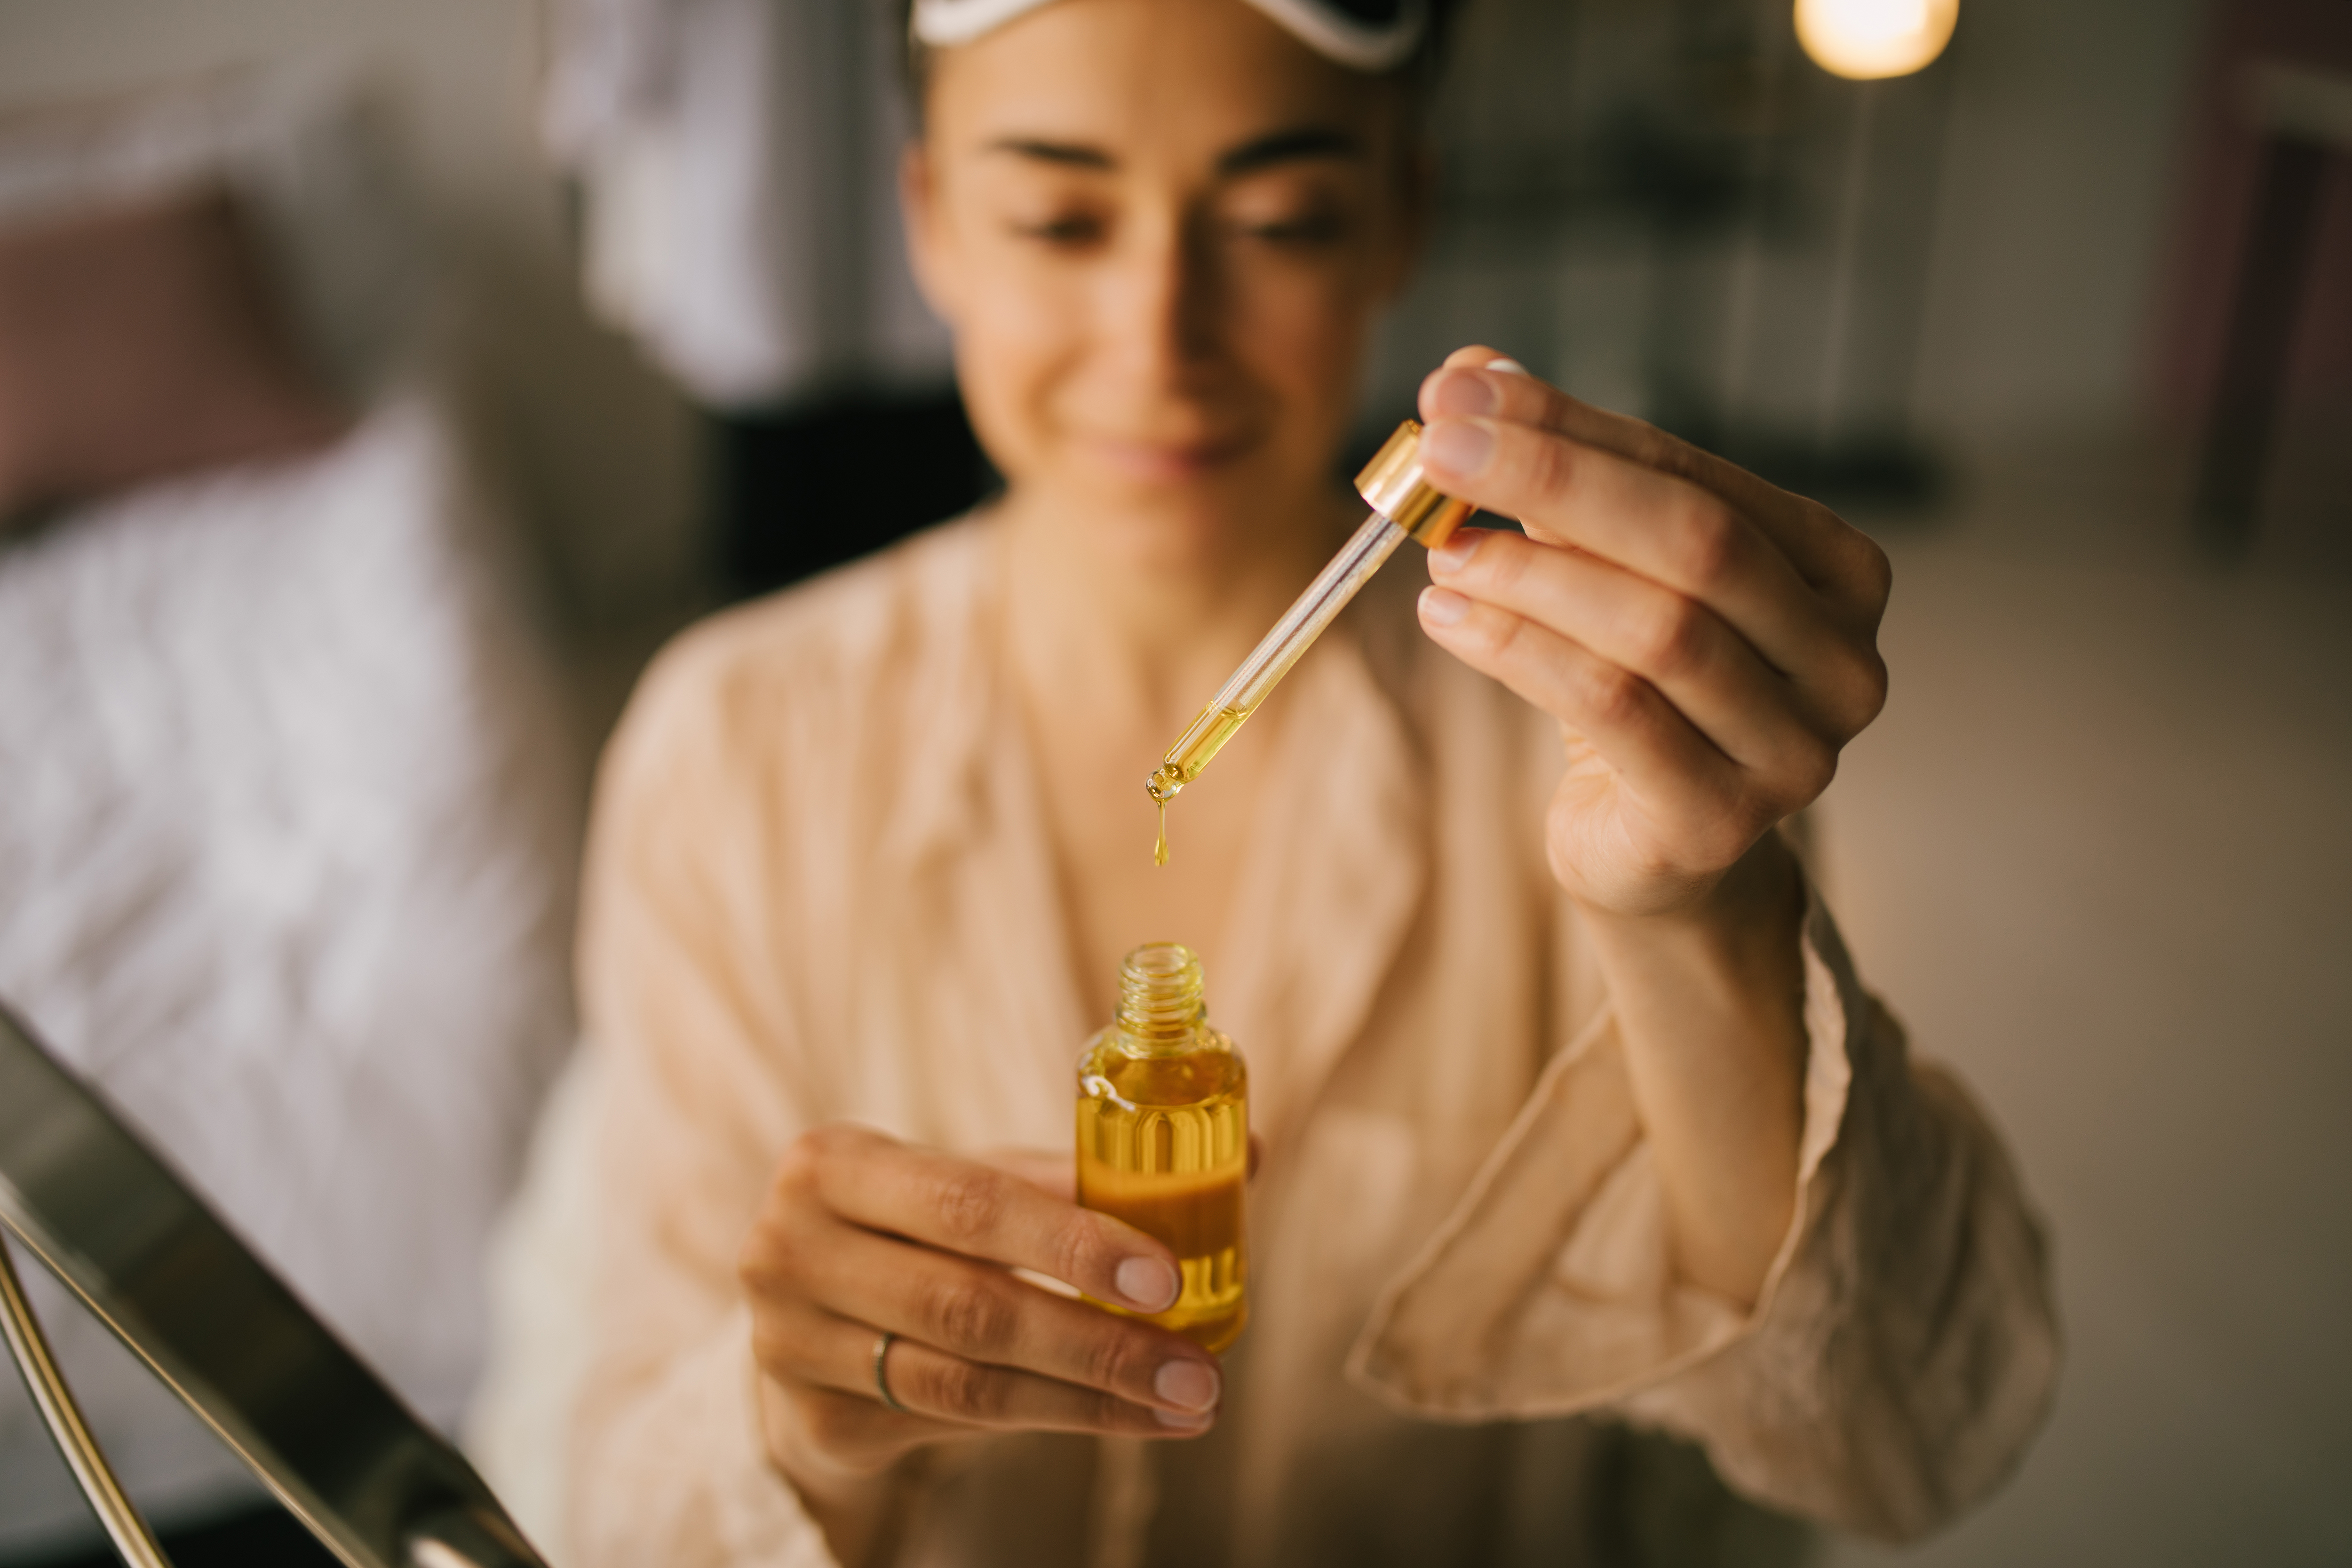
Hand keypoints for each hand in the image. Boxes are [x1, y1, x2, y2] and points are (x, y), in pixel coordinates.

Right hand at [738, 1125, 1223, 1501]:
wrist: (806, 1313)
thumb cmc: (915, 1229)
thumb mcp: (973, 1184)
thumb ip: (1083, 1174)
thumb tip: (1242, 1155)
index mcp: (834, 1162)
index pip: (969, 1203)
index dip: (1072, 1243)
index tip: (1166, 1276)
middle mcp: (791, 1248)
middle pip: (971, 1306)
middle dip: (1100, 1344)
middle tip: (1198, 1372)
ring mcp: (790, 1341)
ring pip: (967, 1382)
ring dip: (1089, 1400)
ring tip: (1182, 1405)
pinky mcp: (814, 1418)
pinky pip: (950, 1425)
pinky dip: (1044, 1422)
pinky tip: (1113, 1419)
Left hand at [1413, 347, 1889, 919]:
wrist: (1657, 848)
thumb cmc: (1642, 689)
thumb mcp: (1609, 572)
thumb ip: (1559, 477)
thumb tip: (1470, 374)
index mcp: (1839, 571)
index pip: (1695, 473)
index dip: (1574, 427)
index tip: (1463, 391)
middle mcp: (1842, 659)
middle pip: (1695, 541)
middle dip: (1555, 482)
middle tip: (1440, 451)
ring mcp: (1794, 749)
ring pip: (1657, 630)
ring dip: (1530, 575)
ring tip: (1440, 549)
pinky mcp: (1720, 820)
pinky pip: (1615, 711)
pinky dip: (1519, 652)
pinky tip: (1449, 619)